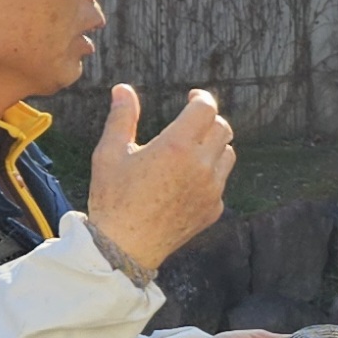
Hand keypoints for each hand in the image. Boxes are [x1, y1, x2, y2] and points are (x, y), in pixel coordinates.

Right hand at [87, 84, 232, 274]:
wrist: (124, 248)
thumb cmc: (112, 199)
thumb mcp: (109, 153)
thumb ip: (121, 118)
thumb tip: (122, 89)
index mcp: (177, 147)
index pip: (206, 109)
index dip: (201, 98)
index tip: (192, 97)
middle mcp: (200, 166)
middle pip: (223, 128)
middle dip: (208, 120)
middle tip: (191, 122)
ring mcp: (211, 190)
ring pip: (227, 154)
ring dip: (213, 146)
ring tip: (190, 149)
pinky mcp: (213, 209)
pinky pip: (221, 183)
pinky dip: (210, 174)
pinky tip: (186, 180)